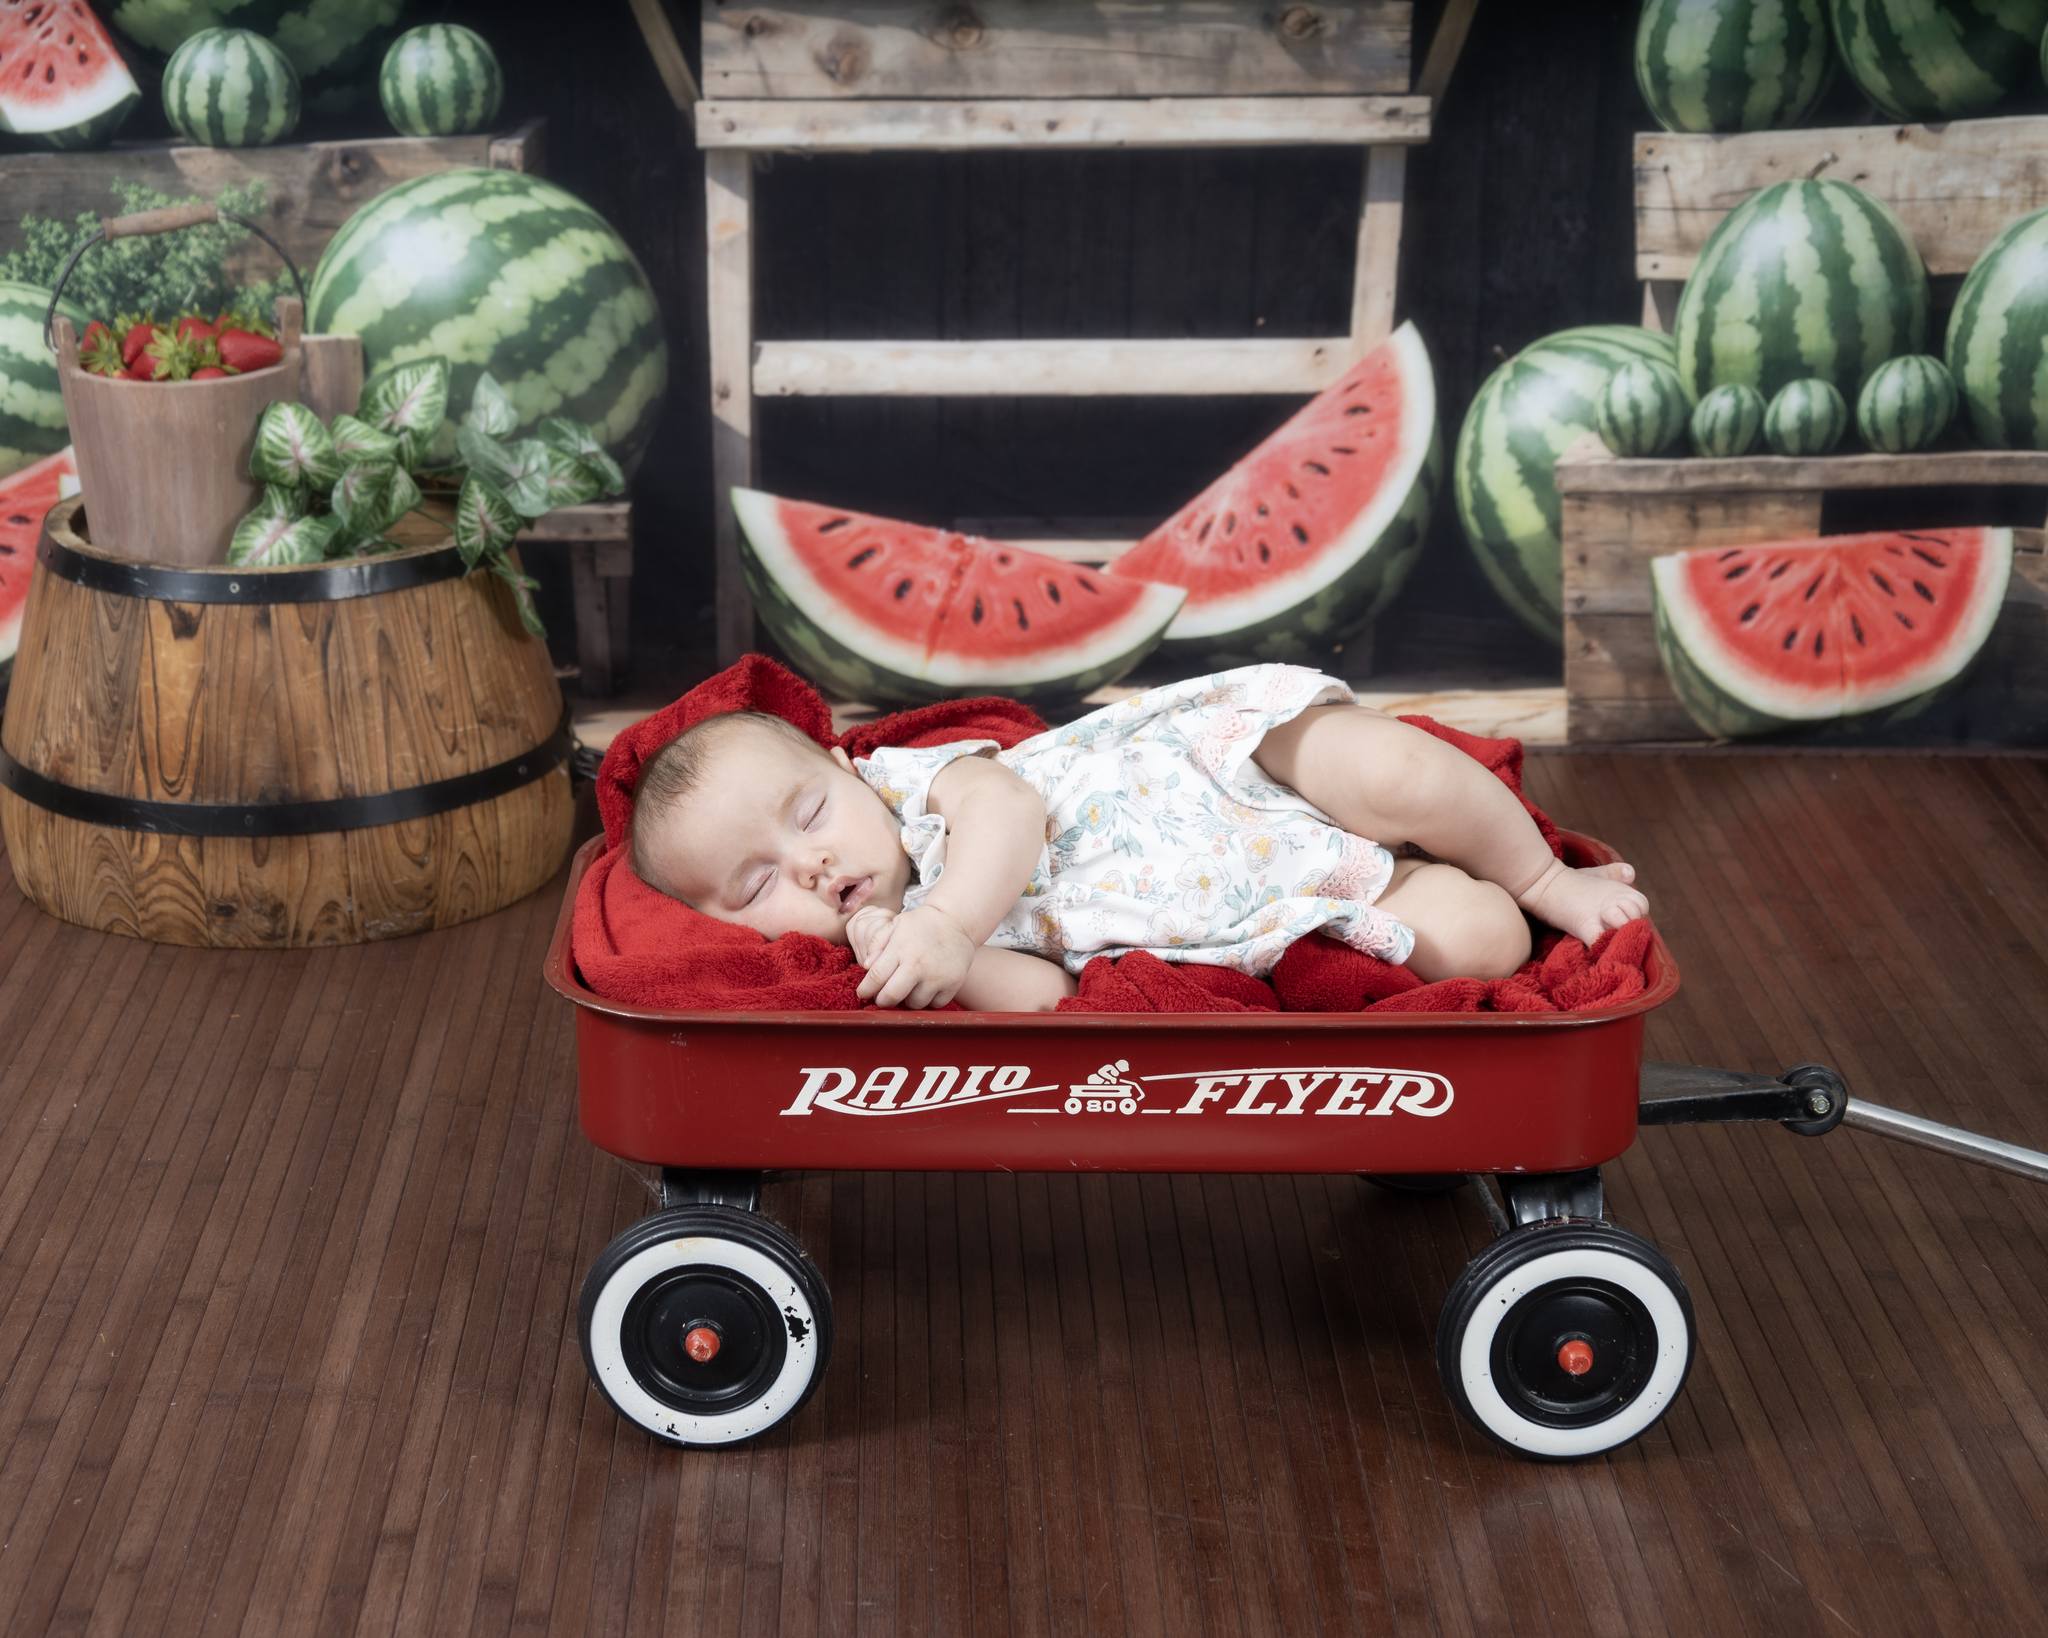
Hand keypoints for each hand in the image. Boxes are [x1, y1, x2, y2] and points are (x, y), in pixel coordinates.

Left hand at [856, 904, 976, 1008]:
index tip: (863, 993)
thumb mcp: (896, 924)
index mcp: (901, 948)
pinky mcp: (953, 984)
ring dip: (907, 1000)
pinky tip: (926, 988)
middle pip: (892, 996)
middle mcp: (919, 964)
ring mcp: (937, 976)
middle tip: (882, 998)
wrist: (956, 921)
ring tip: (908, 988)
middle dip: (882, 1001)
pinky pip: (935, 1005)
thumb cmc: (921, 923)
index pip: (876, 977)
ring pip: (914, 1004)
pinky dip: (928, 1000)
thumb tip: (867, 966)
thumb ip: (877, 942)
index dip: (866, 989)